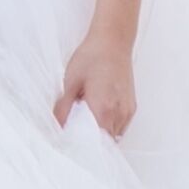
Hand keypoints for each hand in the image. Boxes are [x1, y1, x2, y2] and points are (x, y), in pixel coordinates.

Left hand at [58, 24, 135, 139]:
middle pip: (105, 143)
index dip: (83, 148)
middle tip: (75, 135)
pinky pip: (121, 126)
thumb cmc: (92, 57)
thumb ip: (63, 108)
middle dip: (91, 143)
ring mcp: (128, 110)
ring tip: (86, 123)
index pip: (95, 144)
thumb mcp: (70, 82)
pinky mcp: (131, 106)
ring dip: (101, 135)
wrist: (113, 40)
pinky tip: (97, 116)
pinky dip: (109, 127)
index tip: (71, 146)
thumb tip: (57, 126)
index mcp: (103, 109)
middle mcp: (119, 113)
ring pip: (115, 136)